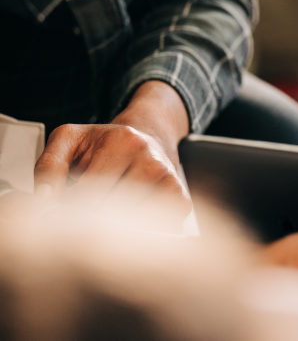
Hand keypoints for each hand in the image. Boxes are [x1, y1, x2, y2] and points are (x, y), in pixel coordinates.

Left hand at [33, 81, 189, 218]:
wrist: (148, 137)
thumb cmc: (105, 144)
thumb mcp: (70, 140)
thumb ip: (49, 164)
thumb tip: (44, 198)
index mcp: (122, 141)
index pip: (88, 190)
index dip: (67, 211)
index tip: (57, 220)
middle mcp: (150, 157)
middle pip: (111, 209)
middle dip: (88, 223)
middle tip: (75, 228)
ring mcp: (168, 178)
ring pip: (133, 222)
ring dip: (114, 231)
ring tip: (102, 223)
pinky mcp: (180, 197)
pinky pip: (159, 227)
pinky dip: (141, 232)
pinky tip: (128, 224)